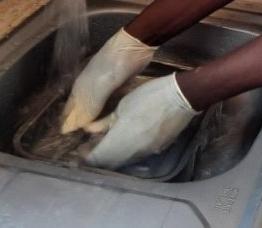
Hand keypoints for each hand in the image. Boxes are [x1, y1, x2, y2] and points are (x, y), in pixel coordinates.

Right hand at [60, 28, 155, 133]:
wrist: (135, 45)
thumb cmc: (114, 64)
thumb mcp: (99, 86)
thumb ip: (88, 107)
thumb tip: (70, 128)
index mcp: (80, 88)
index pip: (70, 111)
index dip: (70, 125)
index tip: (72, 142)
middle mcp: (89, 89)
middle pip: (83, 112)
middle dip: (84, 126)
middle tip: (88, 144)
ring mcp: (104, 88)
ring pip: (97, 110)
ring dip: (97, 122)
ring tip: (100, 138)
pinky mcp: (118, 87)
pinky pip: (110, 105)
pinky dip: (109, 115)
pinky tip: (112, 123)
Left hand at [84, 73, 199, 169]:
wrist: (181, 97)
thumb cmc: (149, 96)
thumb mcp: (123, 105)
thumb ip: (105, 121)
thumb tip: (88, 129)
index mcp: (120, 140)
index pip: (96, 159)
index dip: (86, 157)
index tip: (80, 150)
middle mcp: (131, 153)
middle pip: (109, 164)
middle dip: (98, 158)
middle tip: (91, 147)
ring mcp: (146, 153)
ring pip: (123, 161)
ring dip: (112, 156)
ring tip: (106, 143)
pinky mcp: (157, 150)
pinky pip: (136, 156)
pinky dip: (126, 153)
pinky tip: (125, 141)